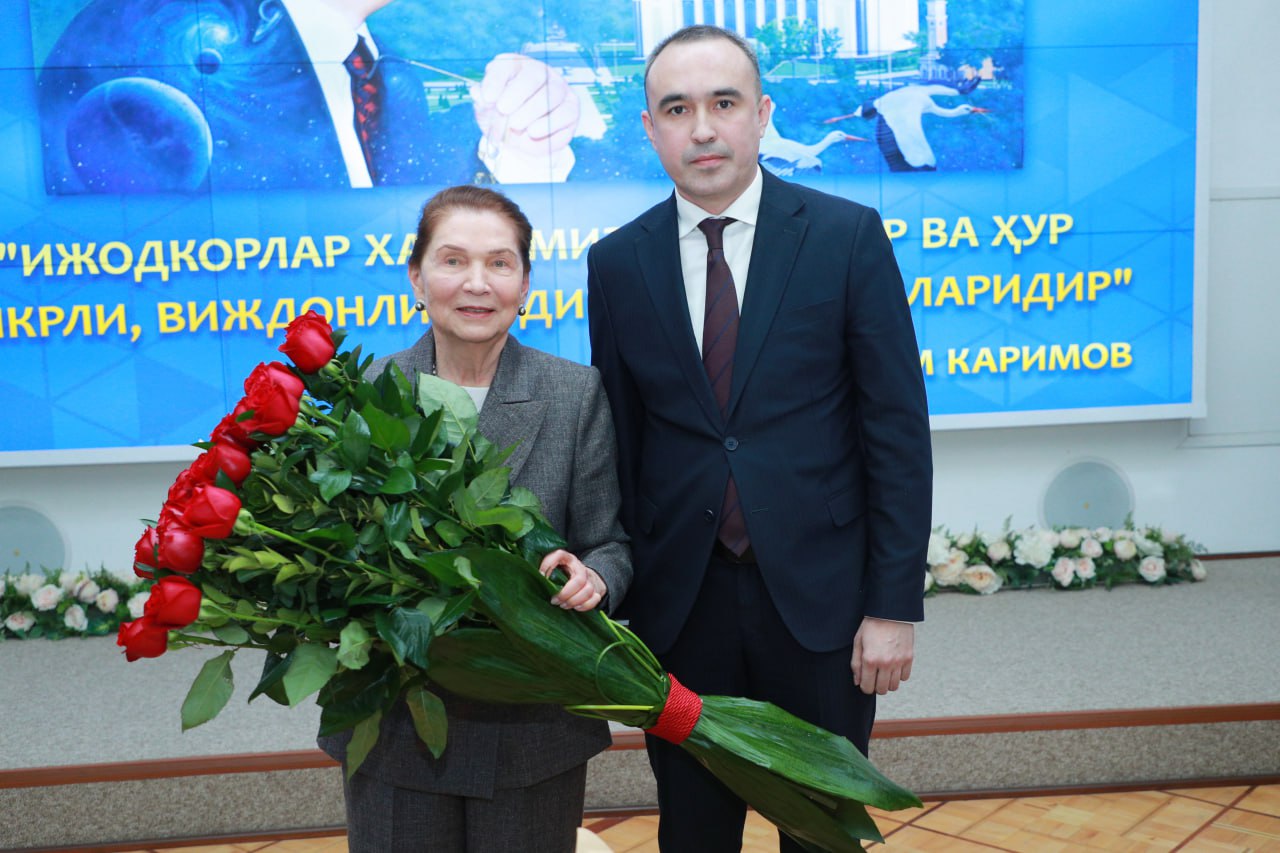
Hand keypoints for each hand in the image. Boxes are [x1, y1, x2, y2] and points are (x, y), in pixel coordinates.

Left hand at [472, 53, 579, 182]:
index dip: (496, 80)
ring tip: (516, 126)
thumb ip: (482, 101)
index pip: (507, 64)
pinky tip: (532, 135)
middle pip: (535, 74)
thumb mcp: (487, 109)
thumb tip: (477, 92)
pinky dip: (547, 127)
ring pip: (552, 94)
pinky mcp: (572, 109)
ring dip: (532, 111)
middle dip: (517, 93)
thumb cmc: (504, 117)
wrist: (522, 138)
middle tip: (503, 111)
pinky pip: (565, 115)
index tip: (486, 98)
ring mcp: (560, 89)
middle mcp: (541, 72)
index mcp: (515, 66)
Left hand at [539, 548, 606, 611]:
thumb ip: (546, 569)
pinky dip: (585, 606)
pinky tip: (575, 608)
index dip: (549, 564)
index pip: (559, 555)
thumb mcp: (554, 567)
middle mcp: (580, 568)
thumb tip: (536, 577)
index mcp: (568, 559)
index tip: (540, 575)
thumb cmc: (563, 572)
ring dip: (574, 601)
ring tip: (563, 606)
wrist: (583, 574)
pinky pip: (595, 599)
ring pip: (588, 591)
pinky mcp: (596, 590)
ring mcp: (590, 579)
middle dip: (565, 594)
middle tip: (554, 600)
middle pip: (579, 580)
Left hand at [851, 617, 913, 694]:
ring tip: (884, 673)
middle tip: (874, 678)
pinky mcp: (909, 658)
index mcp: (870, 659)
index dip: (865, 687)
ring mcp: (899, 661)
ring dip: (888, 682)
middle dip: (876, 687)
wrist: (890, 612)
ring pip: (894, 686)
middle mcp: (885, 663)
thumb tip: (858, 681)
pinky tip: (894, 667)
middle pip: (882, 690)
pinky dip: (899, 675)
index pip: (867, 687)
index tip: (865, 682)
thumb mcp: (858, 642)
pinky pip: (905, 677)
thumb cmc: (872, 625)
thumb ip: (856, 664)